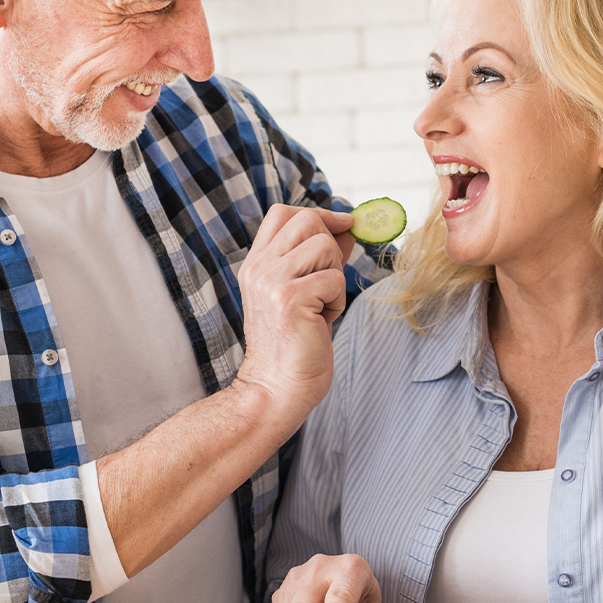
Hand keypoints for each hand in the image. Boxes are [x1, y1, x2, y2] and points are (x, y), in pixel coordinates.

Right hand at [235, 205, 354, 415]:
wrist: (276, 390)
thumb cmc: (295, 345)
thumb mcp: (304, 292)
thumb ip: (319, 258)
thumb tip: (347, 227)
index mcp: (256, 264)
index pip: (283, 212)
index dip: (319, 213)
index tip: (343, 225)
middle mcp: (258, 267)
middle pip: (307, 220)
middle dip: (331, 245)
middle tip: (327, 282)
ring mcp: (270, 281)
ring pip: (324, 246)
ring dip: (335, 276)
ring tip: (321, 306)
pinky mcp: (288, 299)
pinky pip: (334, 279)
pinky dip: (337, 301)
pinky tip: (322, 321)